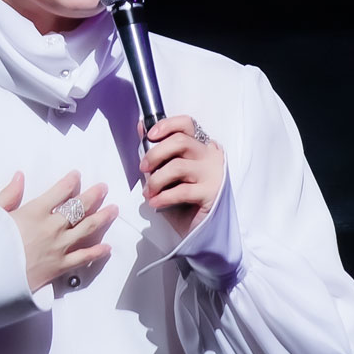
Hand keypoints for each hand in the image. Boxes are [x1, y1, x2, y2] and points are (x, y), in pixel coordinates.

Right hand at [0, 170, 117, 291]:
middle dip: (93, 196)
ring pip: (87, 229)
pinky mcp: (60, 267)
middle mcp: (52, 228)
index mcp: (35, 212)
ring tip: (113, 209)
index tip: (76, 176)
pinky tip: (106, 248)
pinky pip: (83, 258)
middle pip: (79, 208)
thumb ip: (8, 194)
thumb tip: (20, 176)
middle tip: (103, 188)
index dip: (70, 182)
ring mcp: (59, 248)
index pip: (59, 192)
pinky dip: (96, 252)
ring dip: (102, 218)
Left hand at [139, 116, 224, 238]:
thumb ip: (158, 150)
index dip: (167, 125)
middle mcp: (210, 156)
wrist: (202, 229)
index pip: (186, 124)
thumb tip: (141, 127)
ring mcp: (213, 174)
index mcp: (200, 146)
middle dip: (154, 154)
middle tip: (143, 168)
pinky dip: (163, 197)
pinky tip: (156, 202)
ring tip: (149, 192)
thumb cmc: (185, 198)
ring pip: (178, 166)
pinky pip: (182, 191)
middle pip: (179, 142)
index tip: (150, 135)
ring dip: (156, 180)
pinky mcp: (212, 193)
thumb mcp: (169, 171)